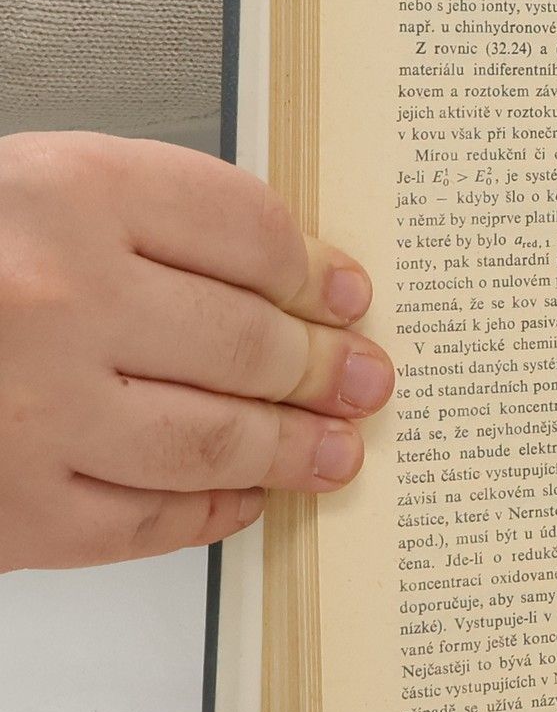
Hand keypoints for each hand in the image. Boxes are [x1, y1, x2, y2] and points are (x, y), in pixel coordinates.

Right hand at [0, 133, 393, 571]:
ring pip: (217, 437)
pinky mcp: (13, 511)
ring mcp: (34, 412)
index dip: (315, 269)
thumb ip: (147, 222)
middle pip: (249, 340)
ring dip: (293, 448)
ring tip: (336, 448)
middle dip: (326, 367)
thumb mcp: (24, 192)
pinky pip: (149, 518)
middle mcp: (55, 299)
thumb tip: (294, 283)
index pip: (247, 232)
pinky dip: (212, 511)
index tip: (346, 294)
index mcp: (62, 194)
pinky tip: (244, 498)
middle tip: (366, 379)